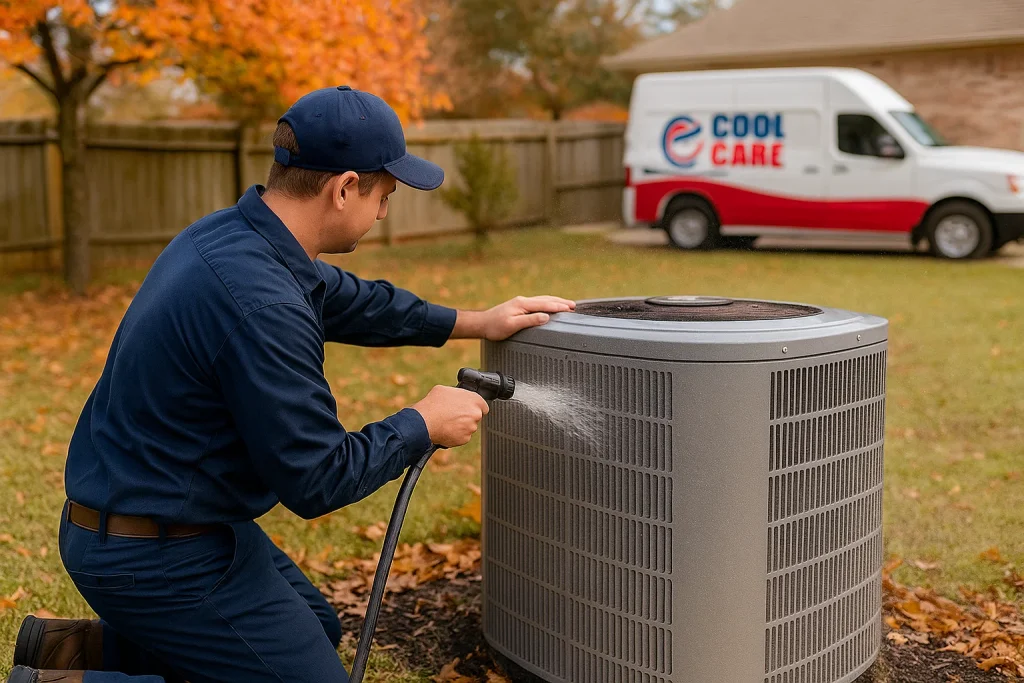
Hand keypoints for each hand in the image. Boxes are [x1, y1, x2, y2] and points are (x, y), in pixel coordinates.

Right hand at [412, 385, 488, 447]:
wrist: (424, 421)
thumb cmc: (433, 404)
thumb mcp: (445, 390)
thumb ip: (457, 394)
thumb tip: (456, 397)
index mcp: (474, 400)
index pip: (483, 406)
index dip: (474, 407)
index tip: (468, 409)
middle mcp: (475, 414)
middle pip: (475, 417)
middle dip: (466, 417)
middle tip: (454, 415)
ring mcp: (471, 428)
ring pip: (468, 427)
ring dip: (461, 426)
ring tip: (447, 422)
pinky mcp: (464, 439)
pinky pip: (462, 437)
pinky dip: (456, 435)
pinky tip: (446, 430)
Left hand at [453, 295, 575, 340]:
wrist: (482, 323)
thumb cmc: (495, 326)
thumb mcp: (512, 325)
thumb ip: (529, 320)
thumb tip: (546, 317)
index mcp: (523, 304)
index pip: (545, 304)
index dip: (559, 306)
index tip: (570, 308)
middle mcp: (523, 301)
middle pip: (546, 299)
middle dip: (560, 302)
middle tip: (573, 306)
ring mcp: (521, 302)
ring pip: (542, 300)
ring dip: (555, 302)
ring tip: (565, 305)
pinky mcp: (519, 306)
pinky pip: (537, 303)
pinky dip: (547, 303)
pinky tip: (549, 306)